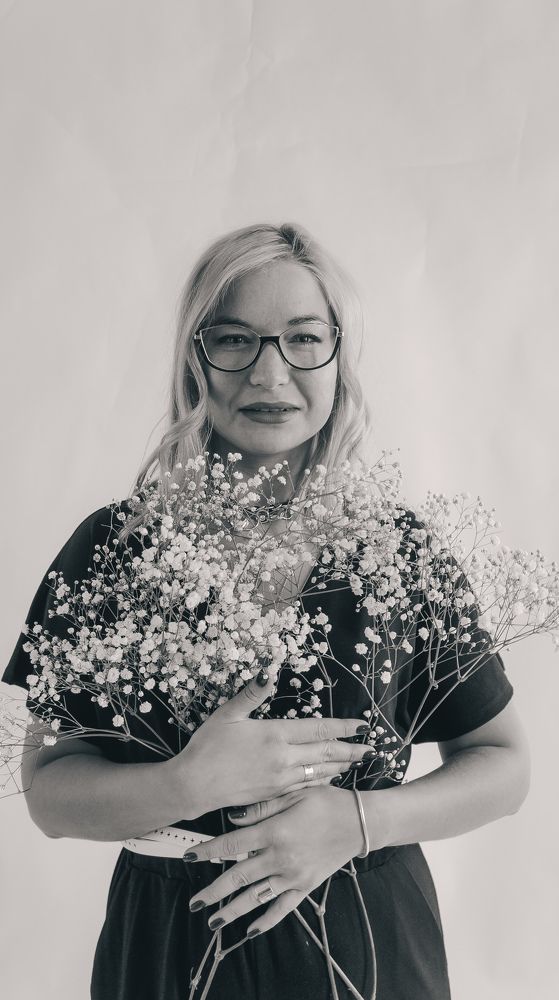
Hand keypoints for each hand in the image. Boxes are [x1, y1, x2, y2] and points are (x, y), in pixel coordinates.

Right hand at [169, 669, 373, 815]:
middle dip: (350, 750)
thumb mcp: (227, 714)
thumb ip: (251, 693)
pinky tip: (328, 780)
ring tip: (355, 763)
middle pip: (326, 753)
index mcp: (275, 734)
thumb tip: (267, 669)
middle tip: (370, 749)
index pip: (318, 729)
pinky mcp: (274, 794)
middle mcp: (284, 758)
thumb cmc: (207, 747)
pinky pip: (306, 787)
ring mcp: (281, 779)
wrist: (193, 785)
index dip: (342, 727)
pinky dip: (321, 782)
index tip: (361, 725)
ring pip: (319, 773)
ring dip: (340, 767)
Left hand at [185, 785, 366, 936]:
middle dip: (213, 892)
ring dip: (233, 911)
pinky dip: (266, 921)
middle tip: (194, 902)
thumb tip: (232, 817)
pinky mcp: (306, 886)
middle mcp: (281, 857)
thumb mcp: (293, 794)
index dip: (208, 851)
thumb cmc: (327, 802)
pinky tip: (250, 931)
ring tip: (213, 922)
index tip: (188, 857)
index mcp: (275, 831)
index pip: (232, 844)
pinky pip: (283, 908)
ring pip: (256, 897)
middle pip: (239, 877)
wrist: (359, 822)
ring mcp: (293, 875)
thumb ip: (262, 807)